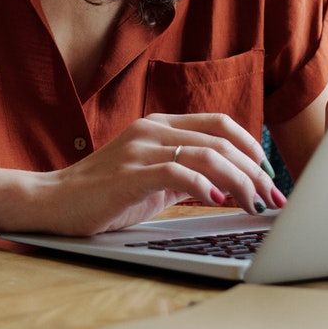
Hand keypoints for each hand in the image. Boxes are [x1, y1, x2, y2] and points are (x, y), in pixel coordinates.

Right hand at [36, 113, 286, 236]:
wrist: (55, 201)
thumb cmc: (104, 194)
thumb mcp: (152, 178)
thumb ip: (185, 173)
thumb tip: (229, 185)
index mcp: (158, 125)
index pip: (219, 122)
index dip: (250, 146)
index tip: (268, 175)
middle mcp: (151, 129)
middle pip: (220, 140)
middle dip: (255, 171)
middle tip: (272, 199)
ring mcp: (140, 149)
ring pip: (207, 154)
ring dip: (240, 182)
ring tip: (254, 205)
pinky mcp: (131, 173)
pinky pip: (178, 172)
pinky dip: (205, 186)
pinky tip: (218, 202)